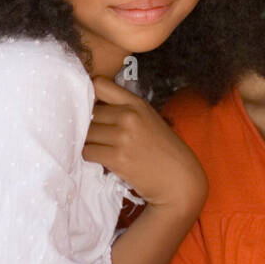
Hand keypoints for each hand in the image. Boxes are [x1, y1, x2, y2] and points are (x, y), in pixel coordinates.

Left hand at [82, 76, 206, 211]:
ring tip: (99, 148)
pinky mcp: (118, 158)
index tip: (89, 106)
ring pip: (86, 134)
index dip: (89, 94)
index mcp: (137, 103)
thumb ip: (124, 109)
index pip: (99, 84)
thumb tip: (90, 107)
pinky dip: (90, 156)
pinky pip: (88, 152)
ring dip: (88, 142)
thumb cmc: (163, 150)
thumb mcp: (148, 119)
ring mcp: (123, 137)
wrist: (178, 179)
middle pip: (89, 113)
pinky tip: (102, 160)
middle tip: (95, 135)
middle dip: (87, 124)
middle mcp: (129, 116)